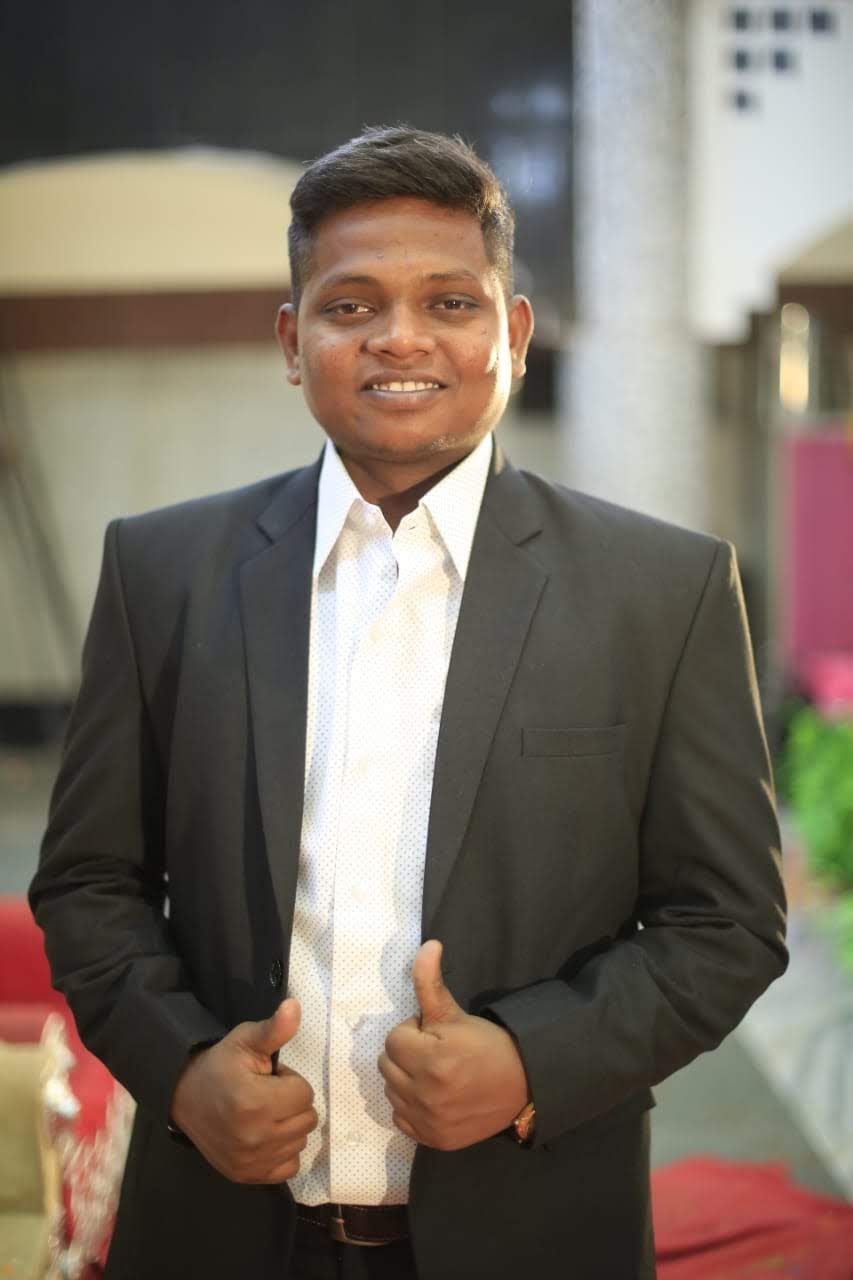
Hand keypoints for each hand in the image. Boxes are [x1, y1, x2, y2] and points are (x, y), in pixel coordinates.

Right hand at [170, 998, 316, 1182]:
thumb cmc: (220, 1066)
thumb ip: (274, 1029)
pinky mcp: (247, 1176)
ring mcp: (251, 1161)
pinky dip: (283, 1152)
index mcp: (257, 1103)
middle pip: (307, 1119)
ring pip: (300, 1142)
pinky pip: (290, 1168)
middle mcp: (256, 1138)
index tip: (268, 1079)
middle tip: (266, 1095)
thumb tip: (295, 1006)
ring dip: (288, 1126)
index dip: (289, 1081)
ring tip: (263, 1114)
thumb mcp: (245, 1040)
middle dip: (291, 1103)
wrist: (184, 1097)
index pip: (305, 1093)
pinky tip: (265, 1136)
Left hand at [378, 940, 529, 1150]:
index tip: (436, 1035)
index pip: (394, 1038)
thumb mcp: (456, 1013)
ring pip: (390, 1090)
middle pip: (387, 1064)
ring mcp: (428, 1121)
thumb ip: (431, 983)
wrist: (522, 1086)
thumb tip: (428, 945)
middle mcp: (426, 1094)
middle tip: (435, 1052)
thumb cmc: (488, 1046)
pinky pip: (400, 1117)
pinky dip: (411, 1106)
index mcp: (432, 1060)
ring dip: (406, 1078)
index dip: (414, 1031)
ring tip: (434, 1073)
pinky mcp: (432, 1140)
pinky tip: (433, 1096)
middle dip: (407, 1053)